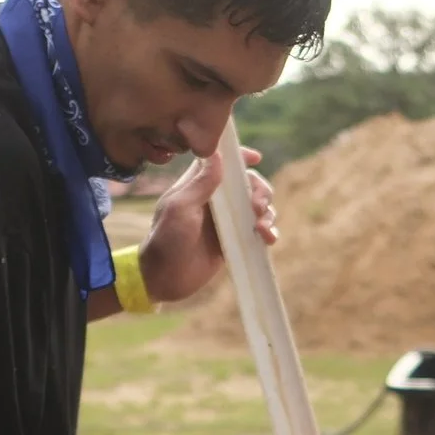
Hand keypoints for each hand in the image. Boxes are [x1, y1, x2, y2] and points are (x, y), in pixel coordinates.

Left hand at [138, 146, 277, 305]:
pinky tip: (267, 238)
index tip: (256, 158)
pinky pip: (258, 230)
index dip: (240, 157)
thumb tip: (218, 154)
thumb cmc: (165, 241)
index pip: (222, 162)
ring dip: (267, 213)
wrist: (165, 280)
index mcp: (197, 186)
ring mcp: (226, 221)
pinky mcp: (234, 240)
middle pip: (248, 184)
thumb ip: (200, 183)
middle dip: (260, 191)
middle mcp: (214, 200)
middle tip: (257, 207)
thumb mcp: (180, 209)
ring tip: (262, 228)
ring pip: (257, 207)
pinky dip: (269, 231)